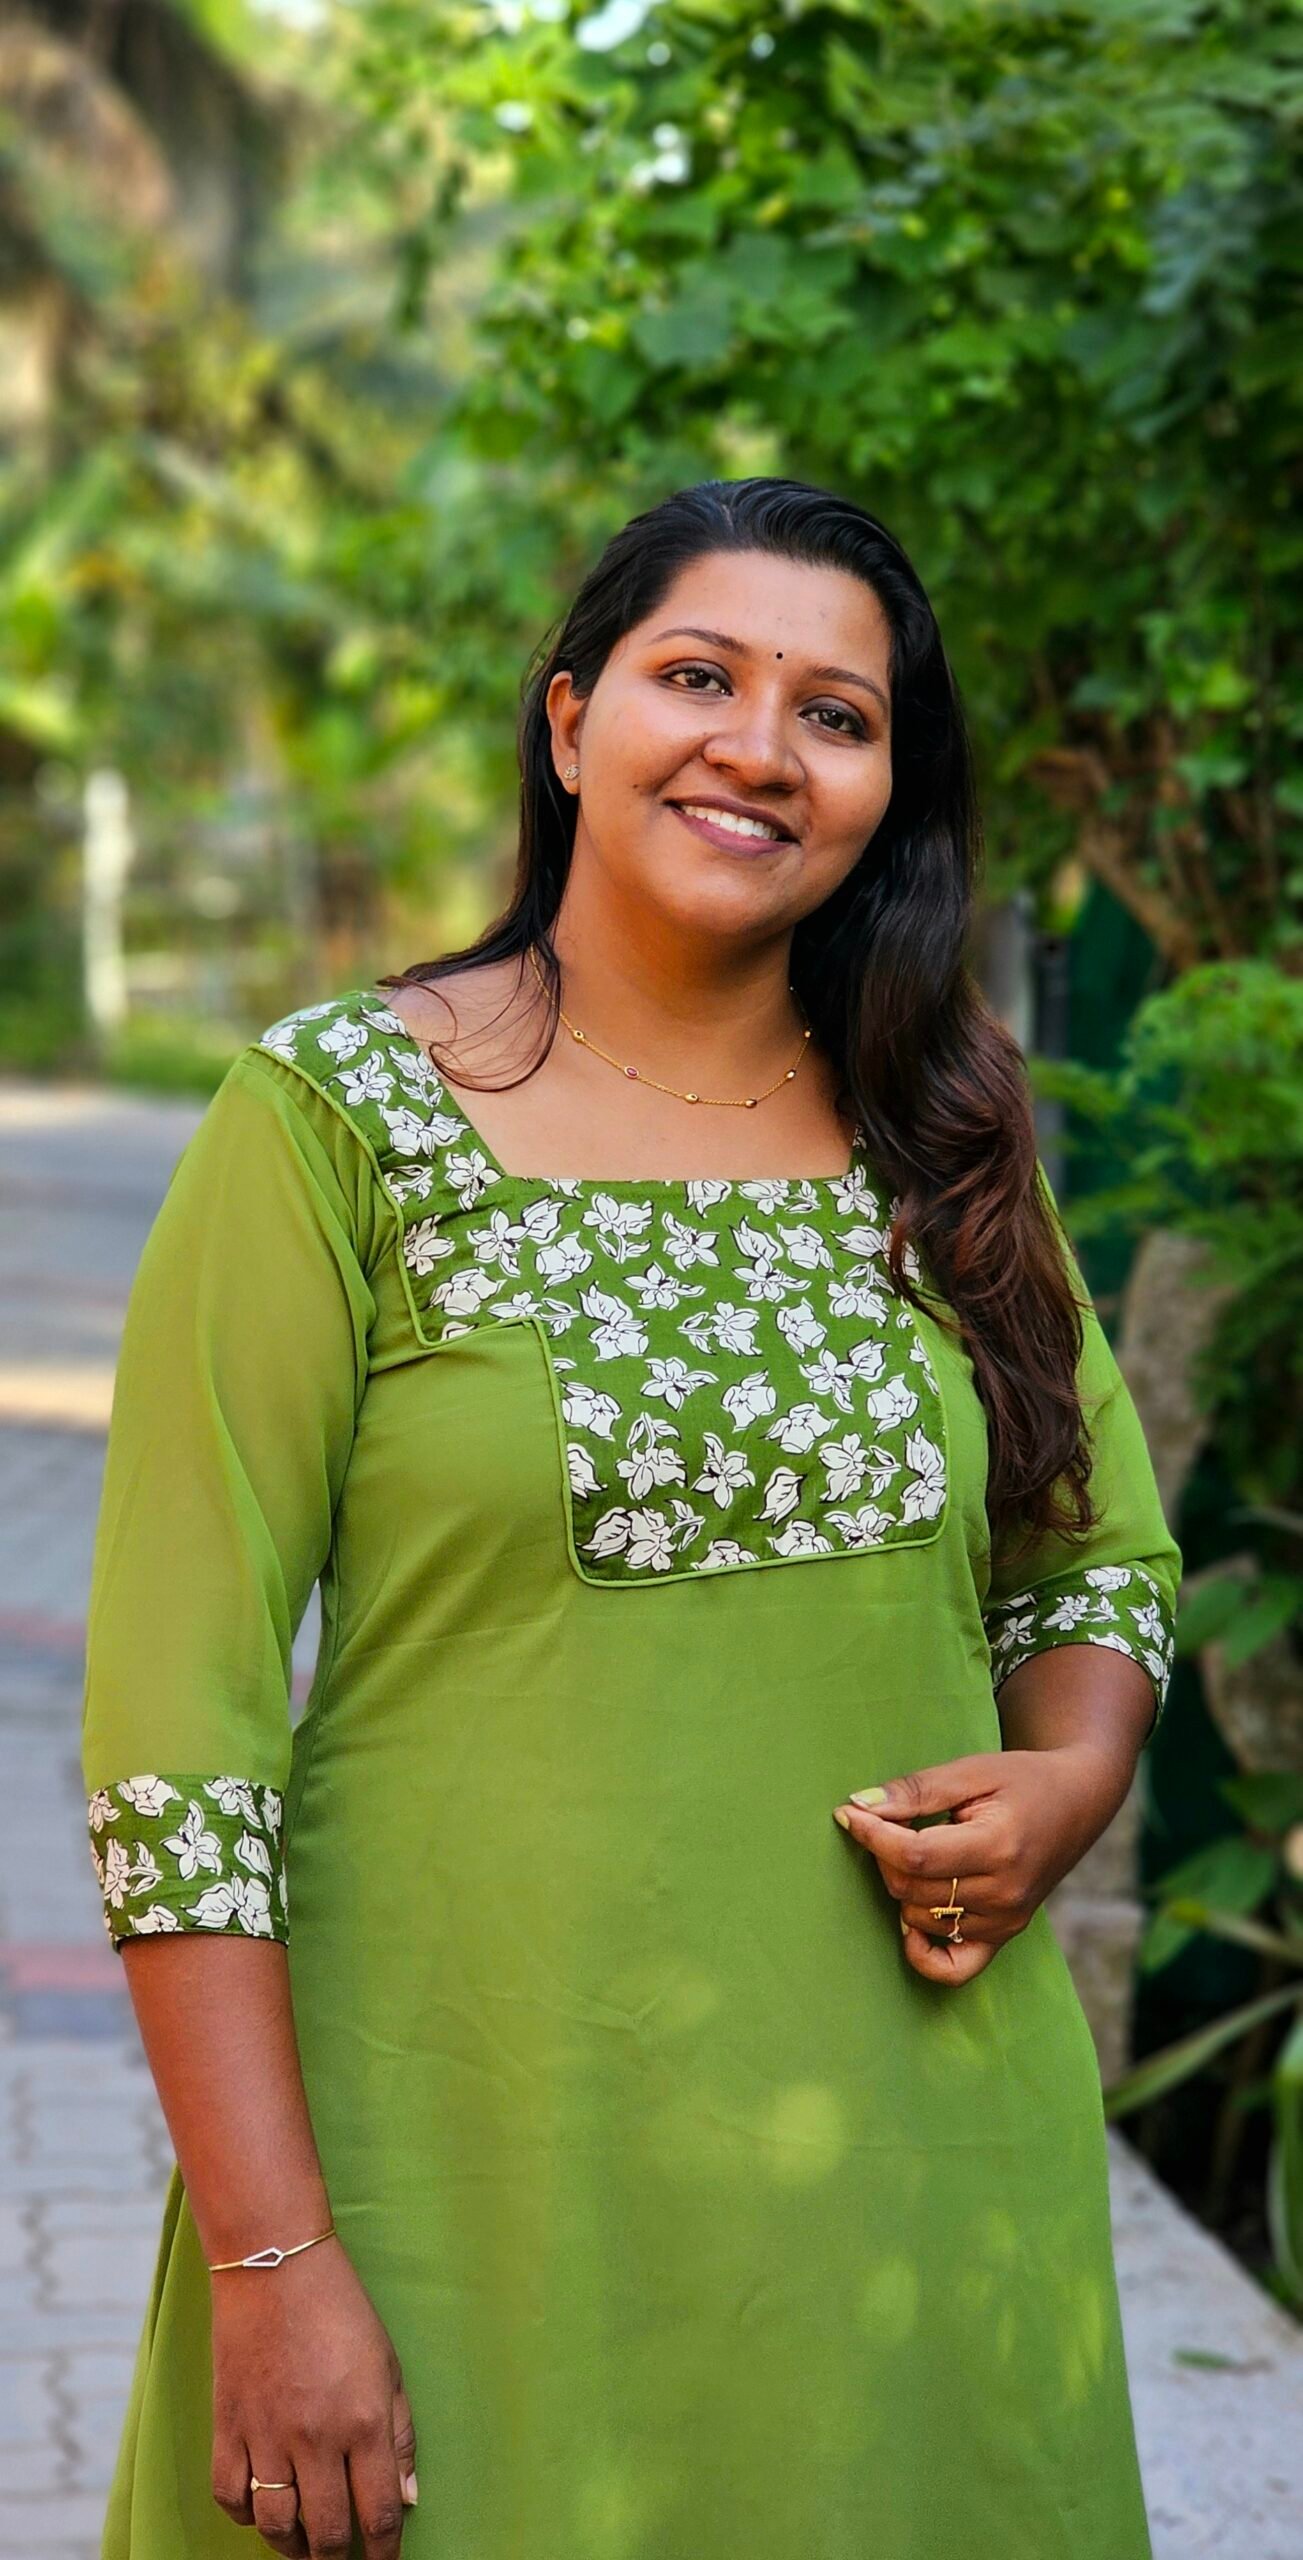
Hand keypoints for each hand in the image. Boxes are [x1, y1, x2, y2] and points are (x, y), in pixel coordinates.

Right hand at [210, 2236, 416, 2556]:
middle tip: (343, 2556)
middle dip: (339, 2557)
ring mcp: (267, 2434)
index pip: (379, 2513)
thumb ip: (401, 2436)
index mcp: (363, 2422)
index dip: (386, 2549)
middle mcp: (316, 2438)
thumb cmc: (340, 2310)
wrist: (275, 2265)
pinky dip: (246, 2513)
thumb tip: (407, 2498)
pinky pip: (231, 2497)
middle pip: (327, 2533)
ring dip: (293, 2545)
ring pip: (277, 2526)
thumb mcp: (388, 2366)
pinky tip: (263, 2506)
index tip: (385, 2559)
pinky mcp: (227, 2425)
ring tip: (305, 2542)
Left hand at [832, 1743, 1128, 1986]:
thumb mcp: (971, 1771)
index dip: (873, 1836)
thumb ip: (916, 1790)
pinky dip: (921, 1951)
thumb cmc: (1021, 1780)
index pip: (915, 1856)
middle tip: (890, 1822)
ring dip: (901, 1886)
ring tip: (919, 1849)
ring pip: (920, 1919)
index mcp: (998, 1846)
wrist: (1076, 1803)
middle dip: (884, 1855)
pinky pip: (952, 1968)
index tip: (848, 1814)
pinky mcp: (1004, 1936)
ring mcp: (1005, 1921)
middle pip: (912, 1889)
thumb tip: (859, 1807)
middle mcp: (1004, 1894)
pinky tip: (911, 1919)